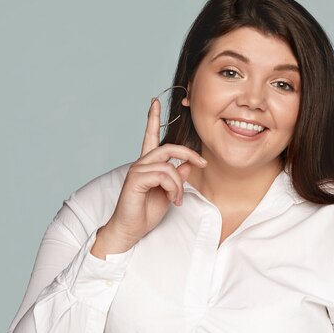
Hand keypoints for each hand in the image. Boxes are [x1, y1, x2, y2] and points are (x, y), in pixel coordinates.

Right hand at [91, 98, 206, 258]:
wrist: (130, 230)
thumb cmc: (145, 213)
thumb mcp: (169, 194)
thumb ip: (177, 179)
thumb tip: (186, 166)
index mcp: (148, 165)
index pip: (150, 137)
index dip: (152, 119)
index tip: (154, 102)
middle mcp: (141, 164)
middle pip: (168, 147)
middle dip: (189, 153)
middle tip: (203, 162)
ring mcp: (137, 170)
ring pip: (169, 165)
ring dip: (179, 184)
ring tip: (177, 199)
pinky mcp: (136, 179)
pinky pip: (164, 175)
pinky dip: (173, 188)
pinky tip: (172, 199)